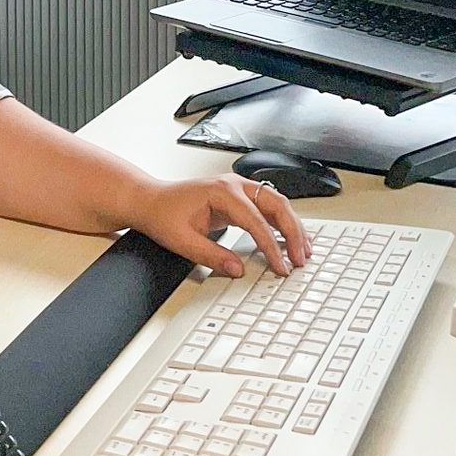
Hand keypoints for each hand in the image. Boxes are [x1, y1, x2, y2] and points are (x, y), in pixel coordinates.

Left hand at [136, 173, 311, 278]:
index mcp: (221, 191)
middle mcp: (234, 185)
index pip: (256, 219)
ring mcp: (238, 189)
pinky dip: (282, 224)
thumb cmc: (162, 214)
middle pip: (276, 204)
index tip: (280, 266)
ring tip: (305, 251)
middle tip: (301, 258)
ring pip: (277, 203)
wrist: (149, 200)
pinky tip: (291, 240)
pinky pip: (268, 208)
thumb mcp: (182, 240)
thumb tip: (237, 269)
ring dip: (293, 226)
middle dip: (293, 232)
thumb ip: (211, 255)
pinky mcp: (239, 198)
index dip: (271, 245)